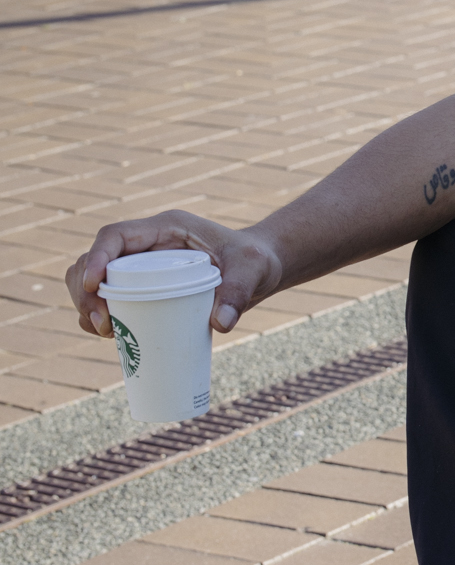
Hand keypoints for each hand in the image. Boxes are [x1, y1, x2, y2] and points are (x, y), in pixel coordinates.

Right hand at [66, 209, 280, 339]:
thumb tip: (222, 324)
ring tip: (107, 334)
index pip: (115, 234)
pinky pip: (108, 299)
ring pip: (93, 281)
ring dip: (86, 307)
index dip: (96, 257)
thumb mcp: (253, 270)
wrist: (260, 270)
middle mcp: (146, 245)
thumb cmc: (256, 261)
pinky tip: (110, 336)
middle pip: (94, 260)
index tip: (91, 286)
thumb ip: (241, 291)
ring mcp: (142, 267)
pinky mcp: (144, 288)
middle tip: (104, 326)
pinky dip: (99, 317)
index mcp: (165, 228)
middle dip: (85, 292)